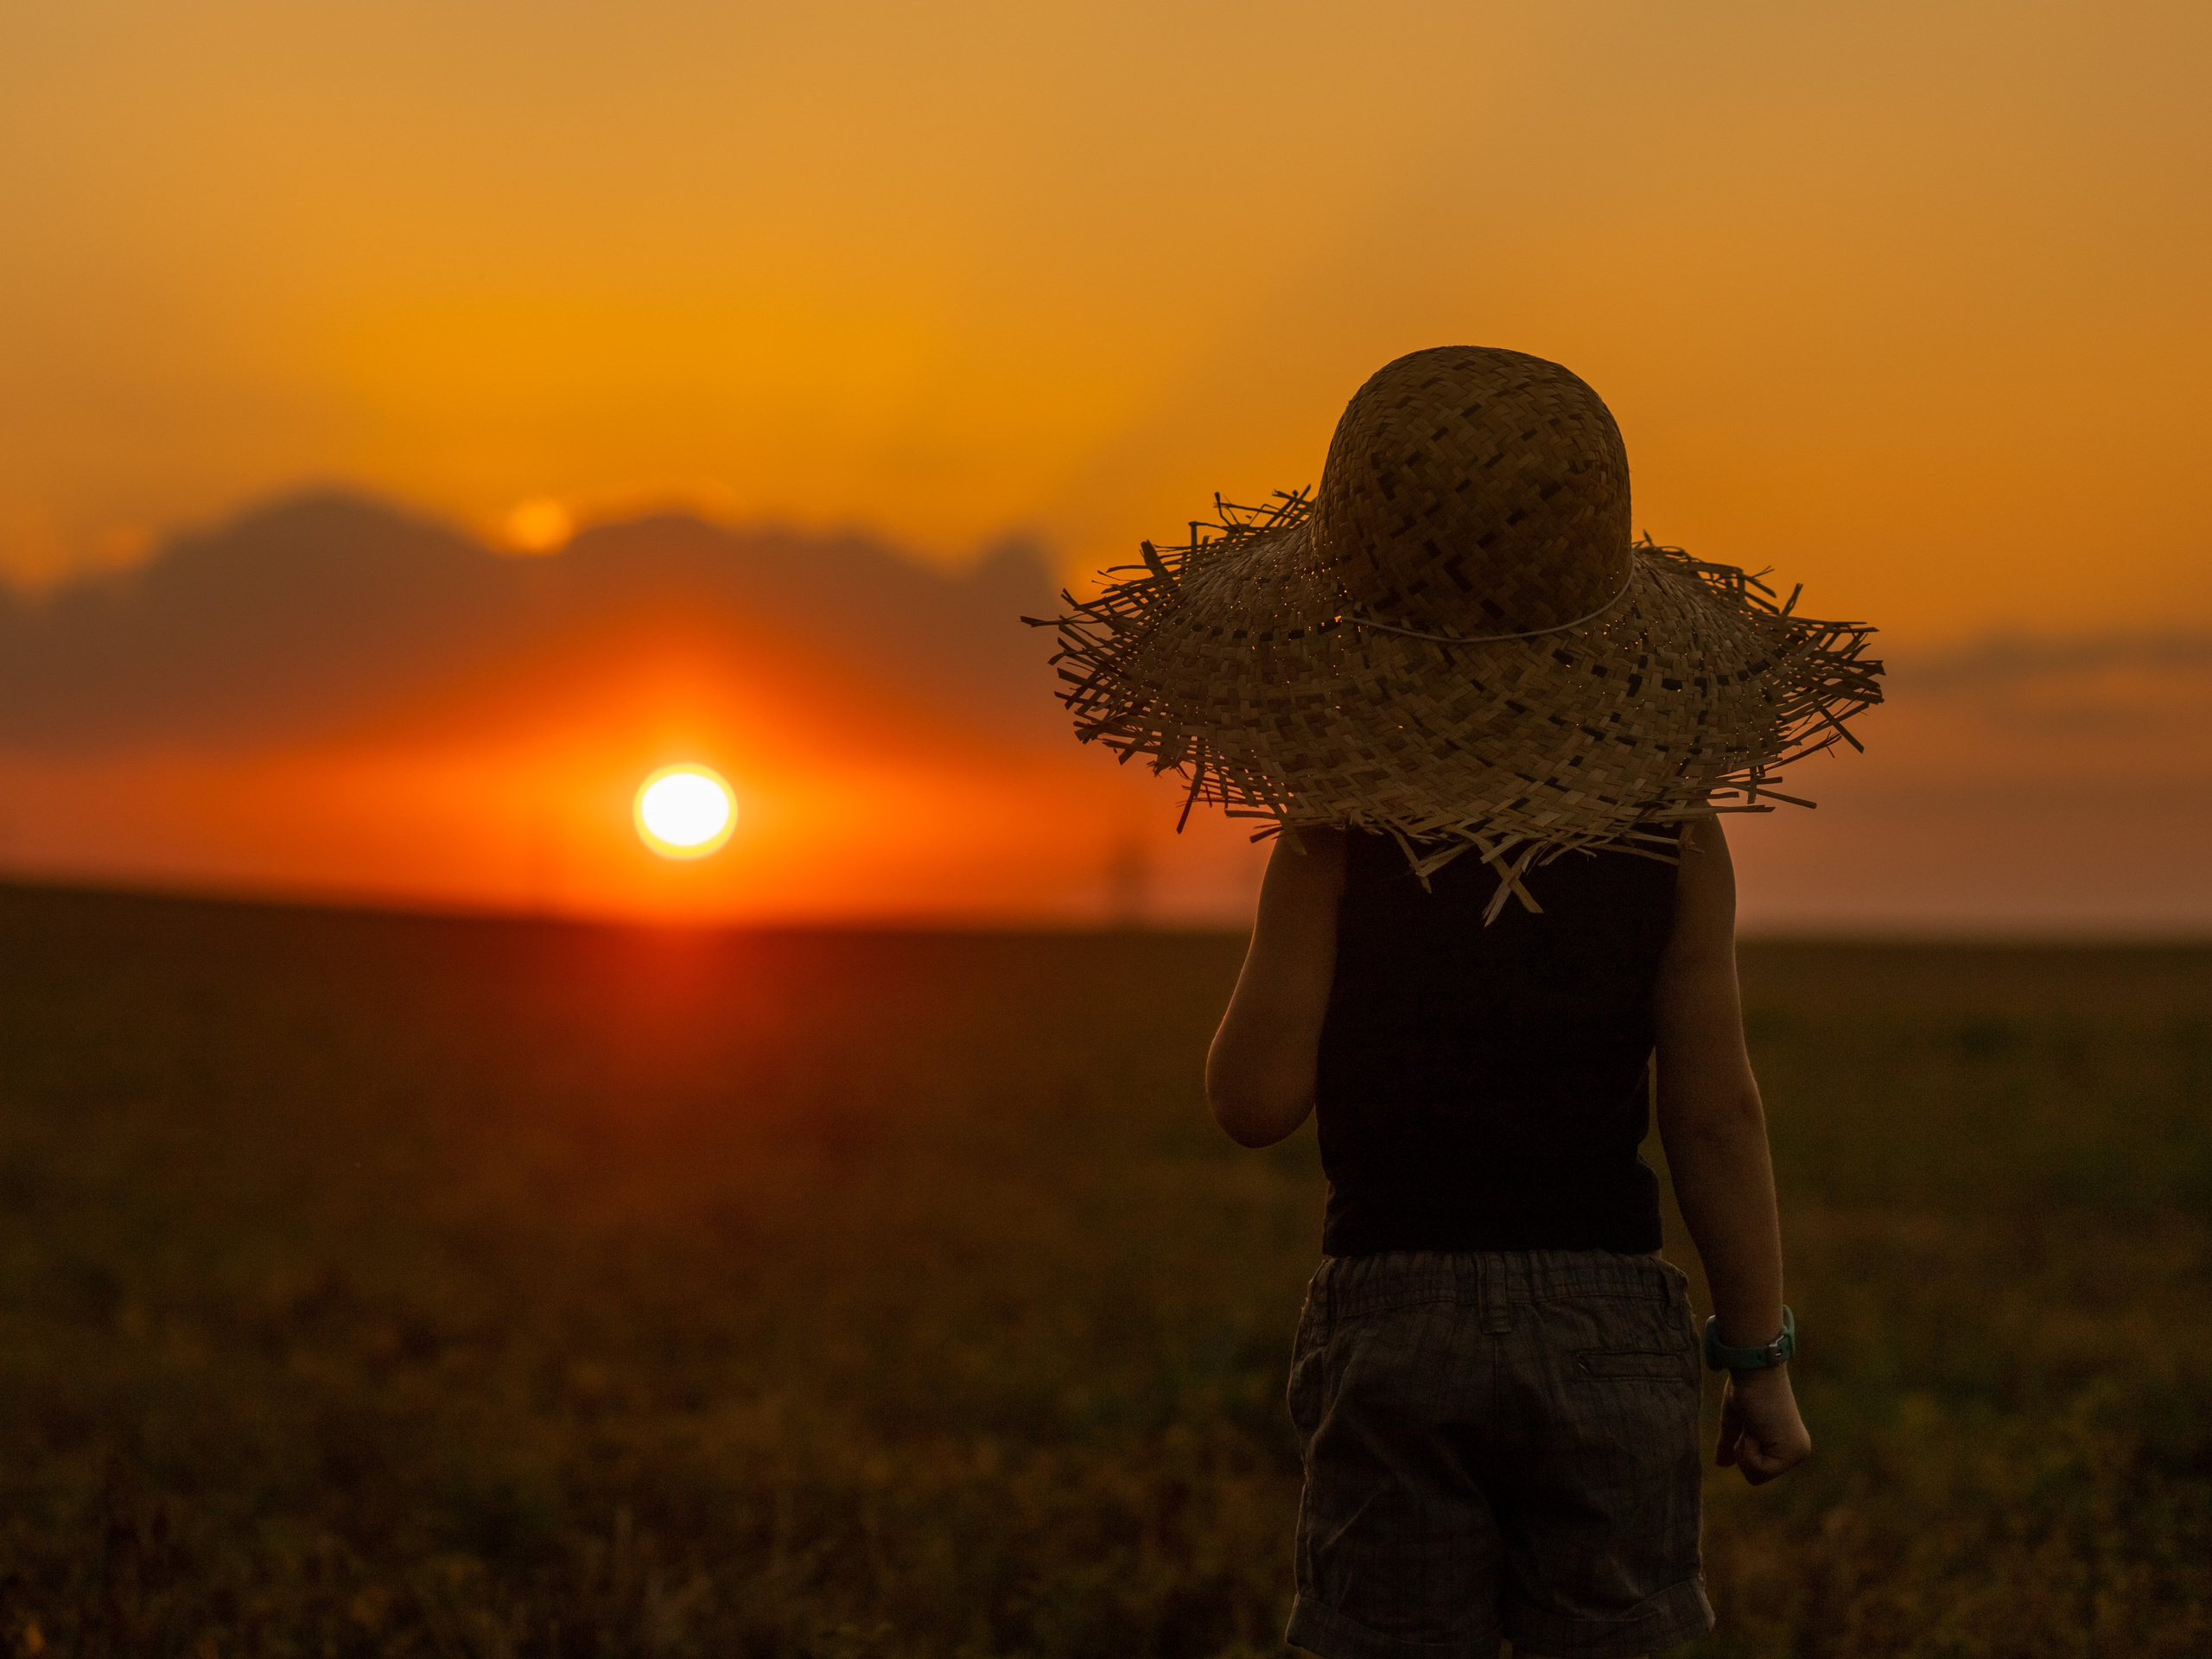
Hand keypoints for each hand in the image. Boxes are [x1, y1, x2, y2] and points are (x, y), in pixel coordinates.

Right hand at [1715, 1367, 1810, 1484]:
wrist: (1756, 1371)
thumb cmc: (1746, 1388)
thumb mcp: (1735, 1420)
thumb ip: (1731, 1442)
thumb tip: (1721, 1464)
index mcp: (1787, 1442)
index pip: (1757, 1467)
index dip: (1740, 1449)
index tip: (1747, 1422)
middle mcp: (1797, 1450)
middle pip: (1757, 1476)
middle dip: (1742, 1452)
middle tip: (1750, 1424)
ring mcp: (1798, 1452)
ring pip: (1757, 1477)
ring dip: (1745, 1452)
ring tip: (1754, 1425)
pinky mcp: (1793, 1452)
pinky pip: (1760, 1471)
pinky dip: (1749, 1451)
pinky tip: (1756, 1429)